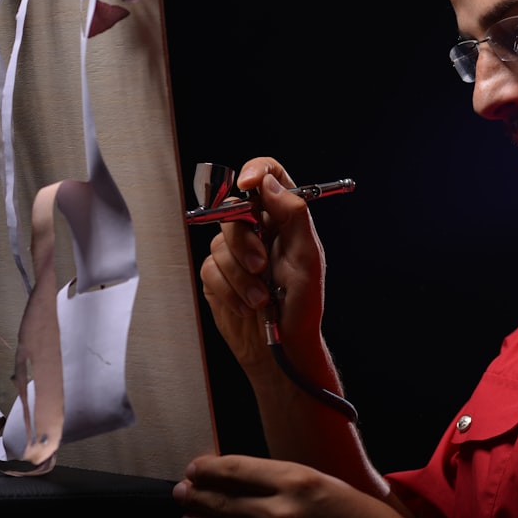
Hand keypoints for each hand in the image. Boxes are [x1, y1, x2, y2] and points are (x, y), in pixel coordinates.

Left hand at [173, 454, 407, 517]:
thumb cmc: (350, 512)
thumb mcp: (318, 483)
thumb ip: (280, 482)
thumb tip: (238, 479)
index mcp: (296, 481)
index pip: (237, 469)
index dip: (209, 469)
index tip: (195, 468)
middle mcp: (281, 510)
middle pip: (222, 501)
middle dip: (196, 495)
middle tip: (181, 490)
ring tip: (189, 514)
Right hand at [199, 157, 326, 374]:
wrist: (282, 346)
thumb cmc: (302, 304)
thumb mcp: (308, 257)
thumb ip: (292, 215)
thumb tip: (268, 182)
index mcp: (285, 220)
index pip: (269, 176)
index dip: (255, 171)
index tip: (246, 184)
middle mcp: (259, 231)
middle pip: (233, 211)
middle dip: (244, 243)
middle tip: (261, 267)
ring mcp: (235, 253)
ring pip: (219, 244)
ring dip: (240, 277)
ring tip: (260, 299)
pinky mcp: (217, 275)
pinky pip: (210, 270)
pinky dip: (228, 290)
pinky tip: (246, 306)